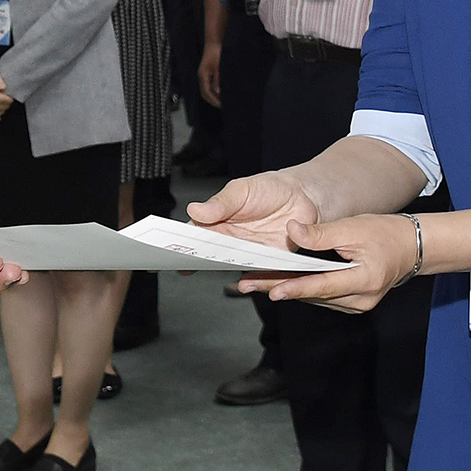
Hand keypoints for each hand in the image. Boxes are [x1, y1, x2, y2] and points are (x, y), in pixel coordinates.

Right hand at [188, 171, 322, 295]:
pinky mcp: (269, 261)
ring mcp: (249, 252)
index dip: (178, 243)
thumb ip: (220, 203)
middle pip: (208, 255)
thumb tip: (195, 210)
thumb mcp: (241, 190)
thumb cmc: (270, 188)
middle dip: (197, 262)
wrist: (305, 196)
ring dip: (225, 272)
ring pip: (232, 268)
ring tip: (219, 270)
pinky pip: (259, 274)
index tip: (166, 252)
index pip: (193, 235)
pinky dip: (253, 280)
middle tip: (188, 265)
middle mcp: (230, 239)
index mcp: (216, 220)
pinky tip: (246, 281)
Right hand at [198, 41, 222, 107]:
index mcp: (203, 76)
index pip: (207, 93)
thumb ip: (218, 80)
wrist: (214, 42)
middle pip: (204, 93)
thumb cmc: (217, 53)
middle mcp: (202, 76)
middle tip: (223, 106)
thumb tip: (218, 93)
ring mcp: (204, 74)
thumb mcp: (219, 68)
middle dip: (212, 100)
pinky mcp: (207, 72)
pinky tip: (221, 92)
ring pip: (206, 89)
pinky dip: (214, 91)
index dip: (214, 100)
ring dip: (213, 96)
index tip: (222, 106)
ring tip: (223, 101)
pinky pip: (208, 85)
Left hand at [241, 213, 417, 312]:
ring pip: (315, 297)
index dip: (296, 288)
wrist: (411, 247)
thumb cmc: (386, 234)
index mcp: (364, 280)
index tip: (273, 290)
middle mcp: (360, 299)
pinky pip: (322, 296)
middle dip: (279, 287)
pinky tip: (280, 281)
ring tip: (255, 282)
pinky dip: (302, 288)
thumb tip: (292, 231)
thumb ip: (321, 234)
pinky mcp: (352, 302)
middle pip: (313, 294)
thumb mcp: (352, 228)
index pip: (323, 286)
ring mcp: (357, 304)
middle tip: (248, 284)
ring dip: (287, 288)